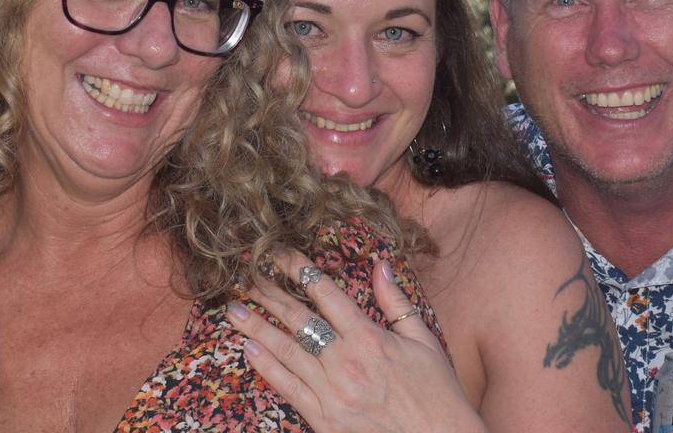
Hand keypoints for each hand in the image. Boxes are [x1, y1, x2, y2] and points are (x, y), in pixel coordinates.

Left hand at [227, 250, 483, 432]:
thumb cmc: (437, 393)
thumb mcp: (423, 340)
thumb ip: (396, 301)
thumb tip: (379, 264)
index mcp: (370, 338)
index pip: (326, 294)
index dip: (299, 270)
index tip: (279, 255)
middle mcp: (346, 362)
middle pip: (298, 319)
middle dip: (269, 295)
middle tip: (246, 277)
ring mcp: (332, 393)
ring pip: (285, 352)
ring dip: (257, 327)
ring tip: (234, 308)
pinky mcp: (324, 420)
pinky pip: (288, 388)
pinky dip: (266, 366)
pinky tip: (249, 348)